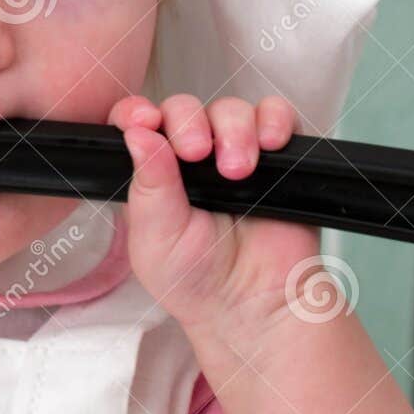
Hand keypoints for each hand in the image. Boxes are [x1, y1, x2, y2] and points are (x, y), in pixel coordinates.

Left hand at [107, 93, 320, 334]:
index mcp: (153, 173)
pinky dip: (274, 120)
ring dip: (234, 129)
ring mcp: (235, 154)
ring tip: (237, 171)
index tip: (143, 119)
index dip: (137, 113)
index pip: (139, 125)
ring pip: (231, 110)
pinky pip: (278, 116)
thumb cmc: (195, 278)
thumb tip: (135, 133)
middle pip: (186, 109)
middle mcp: (192, 158)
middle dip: (189, 122)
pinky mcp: (277, 157)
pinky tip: (270, 144)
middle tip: (196, 154)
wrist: (253, 305)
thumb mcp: (156, 237)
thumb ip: (149, 185)